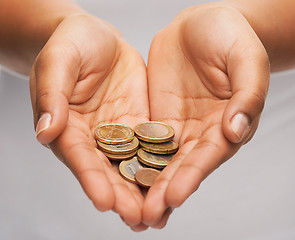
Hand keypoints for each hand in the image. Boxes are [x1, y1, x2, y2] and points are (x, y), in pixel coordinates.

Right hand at [30, 13, 148, 230]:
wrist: (98, 39)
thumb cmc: (71, 44)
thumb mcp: (59, 61)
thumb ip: (52, 95)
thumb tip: (45, 131)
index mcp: (68, 127)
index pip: (79, 157)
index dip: (92, 179)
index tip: (105, 201)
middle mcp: (94, 137)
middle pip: (108, 170)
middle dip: (123, 195)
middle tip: (139, 219)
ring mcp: (120, 132)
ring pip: (132, 165)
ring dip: (144, 189)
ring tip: (159, 214)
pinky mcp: (141, 123)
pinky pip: (152, 145)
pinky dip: (161, 165)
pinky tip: (174, 182)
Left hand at [143, 4, 269, 227]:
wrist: (202, 24)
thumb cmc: (230, 37)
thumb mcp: (245, 59)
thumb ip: (247, 94)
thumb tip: (236, 130)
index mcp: (226, 125)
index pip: (207, 156)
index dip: (191, 176)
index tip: (174, 196)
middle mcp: (200, 133)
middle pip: (180, 166)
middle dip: (163, 191)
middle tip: (145, 217)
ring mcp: (175, 127)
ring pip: (158, 160)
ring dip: (143, 184)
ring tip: (127, 209)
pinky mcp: (155, 117)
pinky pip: (140, 139)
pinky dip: (130, 157)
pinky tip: (115, 174)